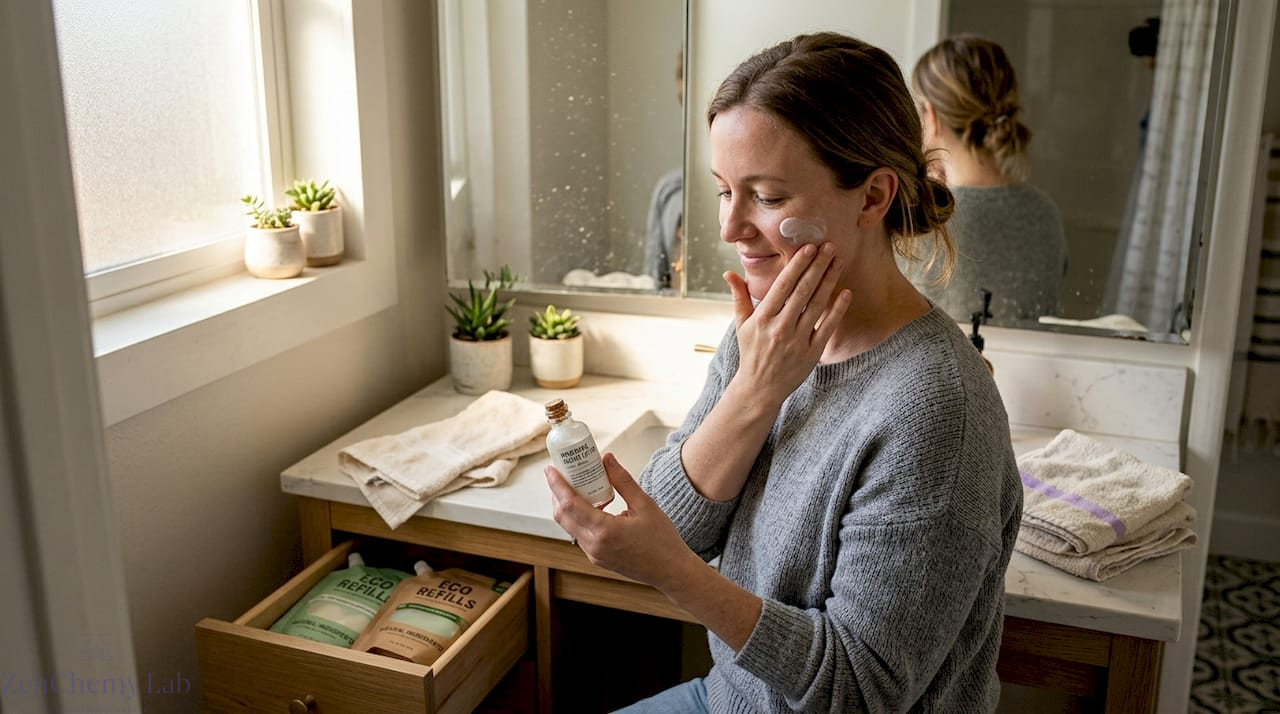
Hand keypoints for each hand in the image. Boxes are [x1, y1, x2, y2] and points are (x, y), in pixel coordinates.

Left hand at [545, 453, 692, 588]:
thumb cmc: (662, 540)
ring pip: (569, 526)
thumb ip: (622, 480)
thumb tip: (606, 459)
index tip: (550, 470)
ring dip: (567, 506)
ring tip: (575, 486)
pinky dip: (578, 518)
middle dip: (557, 493)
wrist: (671, 571)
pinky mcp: (597, 558)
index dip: (557, 485)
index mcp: (605, 531)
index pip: (570, 505)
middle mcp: (594, 546)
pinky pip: (579, 535)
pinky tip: (589, 504)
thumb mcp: (645, 504)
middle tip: (562, 474)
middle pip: (562, 516)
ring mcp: (594, 554)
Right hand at [723, 242, 851, 405]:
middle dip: (817, 266)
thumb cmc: (751, 353)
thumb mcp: (741, 325)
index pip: (782, 286)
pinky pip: (827, 327)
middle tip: (829, 247)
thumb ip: (740, 297)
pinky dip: (837, 309)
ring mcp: (797, 340)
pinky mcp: (812, 353)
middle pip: (803, 291)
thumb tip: (728, 273)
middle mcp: (780, 328)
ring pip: (817, 305)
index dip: (797, 265)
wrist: (760, 389)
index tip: (808, 247)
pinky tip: (845, 293)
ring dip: (829, 281)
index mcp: (762, 318)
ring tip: (838, 262)